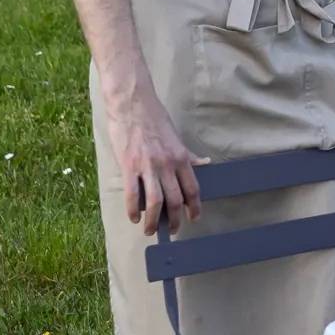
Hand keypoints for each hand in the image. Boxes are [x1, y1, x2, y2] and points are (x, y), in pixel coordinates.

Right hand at [107, 90, 209, 236]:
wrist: (133, 105)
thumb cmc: (155, 119)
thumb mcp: (176, 137)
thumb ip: (187, 155)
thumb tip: (205, 162)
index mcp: (181, 157)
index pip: (192, 188)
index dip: (194, 206)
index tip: (194, 218)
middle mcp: (167, 164)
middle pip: (175, 199)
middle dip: (174, 219)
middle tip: (171, 230)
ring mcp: (148, 166)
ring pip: (155, 202)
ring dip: (153, 221)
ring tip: (150, 230)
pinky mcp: (129, 166)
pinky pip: (132, 194)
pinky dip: (133, 210)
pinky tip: (134, 217)